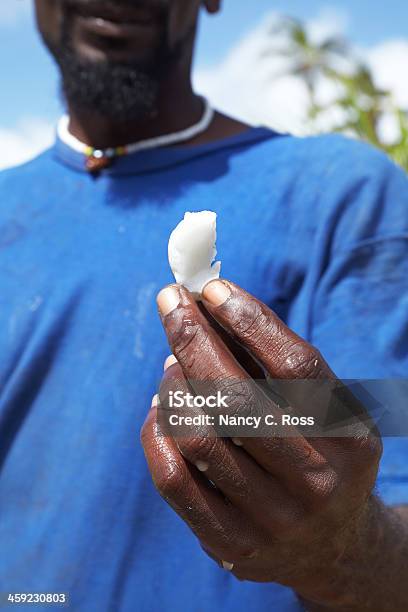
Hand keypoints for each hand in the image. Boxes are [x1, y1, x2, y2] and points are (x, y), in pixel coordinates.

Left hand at [141, 280, 383, 608]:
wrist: (334, 548)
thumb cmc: (320, 454)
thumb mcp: (322, 410)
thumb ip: (274, 364)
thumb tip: (207, 309)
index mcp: (348, 439)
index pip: (296, 368)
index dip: (251, 320)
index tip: (212, 287)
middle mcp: (315, 482)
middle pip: (237, 398)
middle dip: (193, 338)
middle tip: (171, 303)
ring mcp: (272, 520)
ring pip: (197, 437)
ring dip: (173, 385)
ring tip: (172, 363)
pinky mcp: (231, 545)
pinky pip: (173, 479)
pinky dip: (157, 431)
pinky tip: (161, 409)